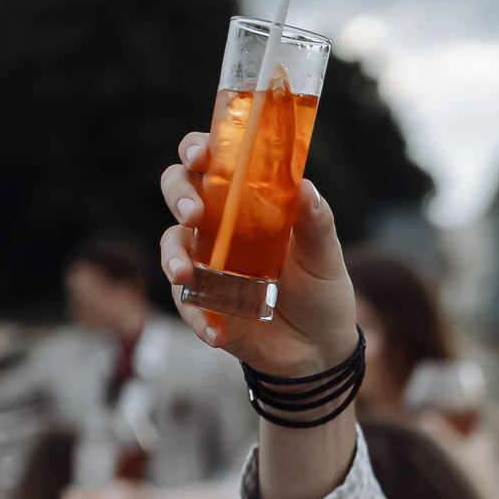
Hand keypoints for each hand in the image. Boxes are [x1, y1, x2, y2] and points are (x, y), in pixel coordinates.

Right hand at [157, 132, 358, 383]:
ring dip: (173, 257)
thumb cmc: (321, 290)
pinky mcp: (203, 302)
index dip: (198, 149)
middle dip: (178, 195)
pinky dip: (197, 317)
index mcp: (248, 203)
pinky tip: (216, 333)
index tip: (202, 155)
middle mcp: (220, 227)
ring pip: (172, 246)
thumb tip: (306, 186)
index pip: (214, 163)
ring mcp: (207, 264)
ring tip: (184, 274)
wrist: (319, 349)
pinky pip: (187, 304)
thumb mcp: (326, 257)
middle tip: (193, 213)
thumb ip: (317, 223)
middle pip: (180, 193)